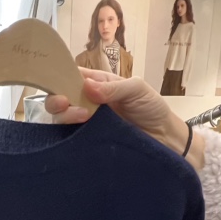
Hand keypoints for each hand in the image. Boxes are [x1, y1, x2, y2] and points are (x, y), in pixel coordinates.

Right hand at [45, 68, 204, 169]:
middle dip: (57, 100)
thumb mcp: (137, 89)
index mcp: (97, 84)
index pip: (71, 76)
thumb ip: (113, 87)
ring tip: (82, 117)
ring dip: (65, 116)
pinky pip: (71, 140)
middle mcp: (88, 102)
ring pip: (62, 119)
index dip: (60, 77)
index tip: (60, 82)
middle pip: (60, 99)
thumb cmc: (151, 108)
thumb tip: (87, 87)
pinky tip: (78, 134)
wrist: (163, 137)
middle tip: (66, 103)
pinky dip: (69, 137)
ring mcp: (87, 124)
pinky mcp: (89, 143)